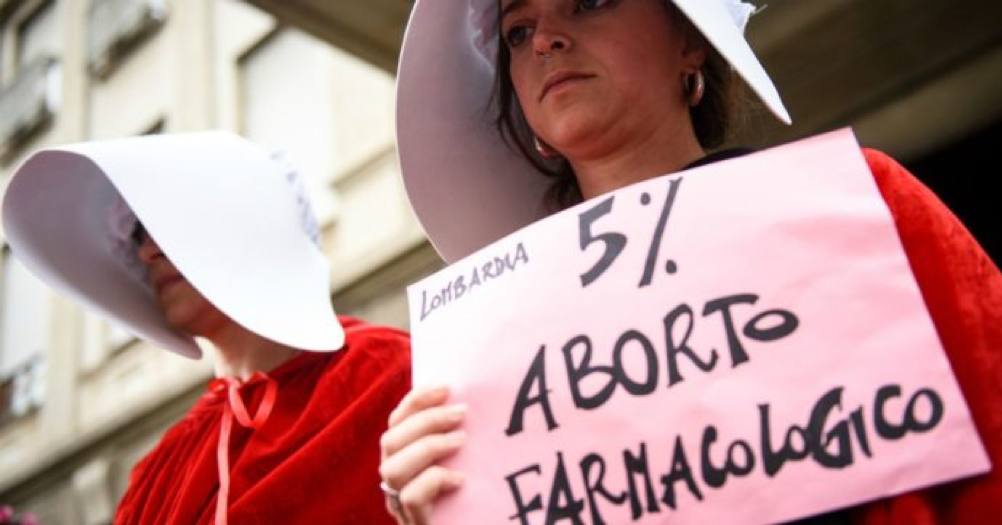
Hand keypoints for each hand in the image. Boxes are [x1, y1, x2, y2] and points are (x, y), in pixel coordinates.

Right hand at [379, 386, 466, 524]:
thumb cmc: (479, 505)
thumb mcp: (466, 464)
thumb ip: (458, 439)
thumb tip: (473, 403)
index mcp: (404, 460)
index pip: (396, 422)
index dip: (415, 401)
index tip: (445, 387)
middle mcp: (395, 484)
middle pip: (389, 441)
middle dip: (425, 420)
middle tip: (462, 414)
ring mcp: (401, 507)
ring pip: (392, 469)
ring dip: (427, 447)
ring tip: (460, 442)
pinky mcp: (416, 524)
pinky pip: (410, 498)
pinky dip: (434, 481)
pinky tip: (459, 480)